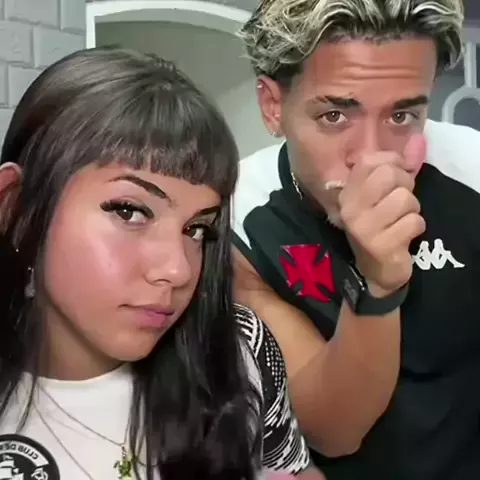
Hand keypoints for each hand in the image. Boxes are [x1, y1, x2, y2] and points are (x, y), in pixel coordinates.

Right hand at [338, 135, 426, 295]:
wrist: (374, 270)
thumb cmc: (379, 227)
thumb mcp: (381, 197)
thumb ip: (396, 169)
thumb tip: (417, 141)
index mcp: (347, 193)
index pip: (369, 160)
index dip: (391, 162)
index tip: (395, 177)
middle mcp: (350, 208)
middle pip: (390, 175)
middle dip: (404, 187)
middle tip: (399, 203)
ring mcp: (363, 228)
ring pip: (406, 199)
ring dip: (412, 210)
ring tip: (400, 221)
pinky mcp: (380, 245)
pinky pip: (414, 222)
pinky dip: (416, 228)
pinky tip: (403, 236)